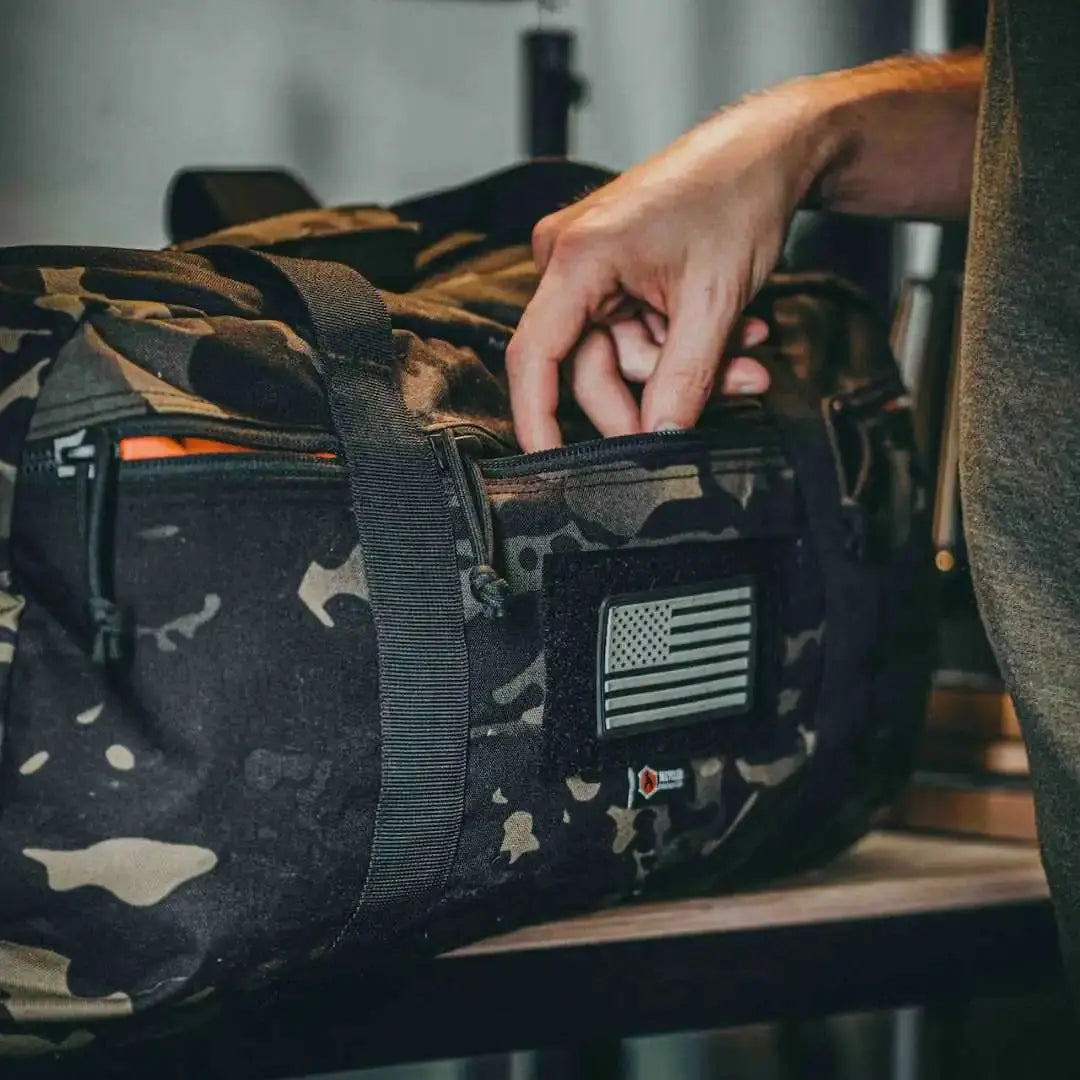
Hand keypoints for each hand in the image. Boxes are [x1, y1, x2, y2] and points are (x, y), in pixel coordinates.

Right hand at [506, 85, 836, 450]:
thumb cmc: (737, 195)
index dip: (536, 418)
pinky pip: (639, 331)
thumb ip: (684, 379)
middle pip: (592, 365)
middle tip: (719, 401)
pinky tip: (732, 329)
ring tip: (745, 351)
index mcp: (577, 257)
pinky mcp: (615, 270)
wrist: (770, 148)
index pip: (535, 356)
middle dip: (657, 390)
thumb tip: (658, 438)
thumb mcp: (714, 301)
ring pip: (624, 354)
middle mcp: (570, 259)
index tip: (548, 465)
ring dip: (684, 365)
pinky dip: (683, 341)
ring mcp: (592, 265)